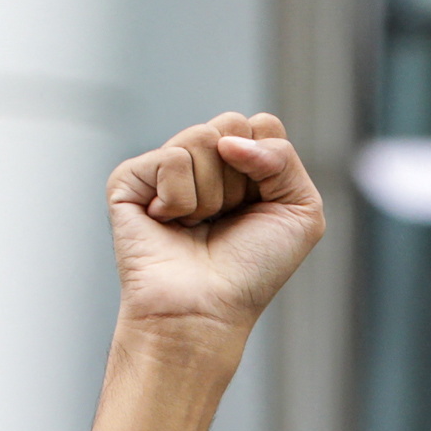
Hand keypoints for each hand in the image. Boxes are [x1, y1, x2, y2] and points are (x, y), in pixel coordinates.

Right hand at [106, 114, 324, 340]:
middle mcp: (203, 161)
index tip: (260, 207)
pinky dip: (181, 200)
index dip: (269, 167)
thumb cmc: (253, 269)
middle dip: (241, 177)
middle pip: (232, 124)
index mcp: (242, 165)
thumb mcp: (301, 211)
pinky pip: (172, 159)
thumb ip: (284, 158)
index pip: (262, 125)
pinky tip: (169, 223)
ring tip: (198, 224)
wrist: (208, 307)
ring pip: (203, 138)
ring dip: (213, 194)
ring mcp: (164, 167)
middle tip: (227, 216)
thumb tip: (230, 140)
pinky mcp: (130, 177)